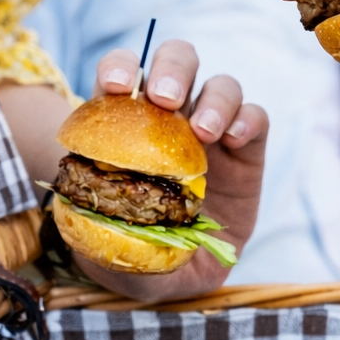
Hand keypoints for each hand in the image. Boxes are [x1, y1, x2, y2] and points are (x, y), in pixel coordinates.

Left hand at [78, 40, 267, 302]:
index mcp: (128, 123)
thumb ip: (96, 235)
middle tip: (165, 99)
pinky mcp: (247, 149)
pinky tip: (234, 141)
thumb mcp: (107, 251)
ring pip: (221, 84)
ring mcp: (212, 130)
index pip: (121, 75)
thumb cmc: (135, 251)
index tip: (115, 86)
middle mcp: (173, 116)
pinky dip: (246, 120)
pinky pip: (255, 117)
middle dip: (171, 69)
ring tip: (203, 132)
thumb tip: (84, 217)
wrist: (181, 278)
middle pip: (177, 61)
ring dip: (213, 99)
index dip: (118, 68)